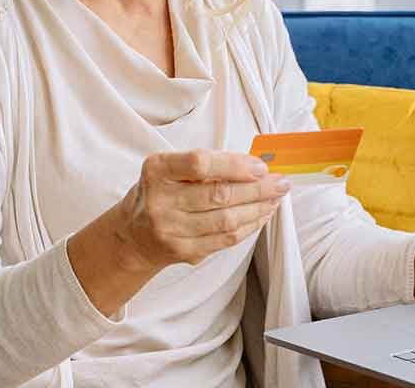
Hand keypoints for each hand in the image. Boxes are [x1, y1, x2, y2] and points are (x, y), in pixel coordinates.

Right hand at [113, 149, 291, 270]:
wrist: (133, 235)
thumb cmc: (159, 193)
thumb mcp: (169, 169)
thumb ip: (207, 165)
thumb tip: (254, 166)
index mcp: (157, 171)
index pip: (199, 164)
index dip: (234, 165)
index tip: (260, 166)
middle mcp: (160, 201)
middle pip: (218, 195)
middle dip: (257, 188)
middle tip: (281, 182)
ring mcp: (171, 230)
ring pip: (226, 220)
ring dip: (258, 208)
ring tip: (275, 198)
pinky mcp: (184, 251)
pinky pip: (225, 240)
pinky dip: (249, 226)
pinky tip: (261, 215)